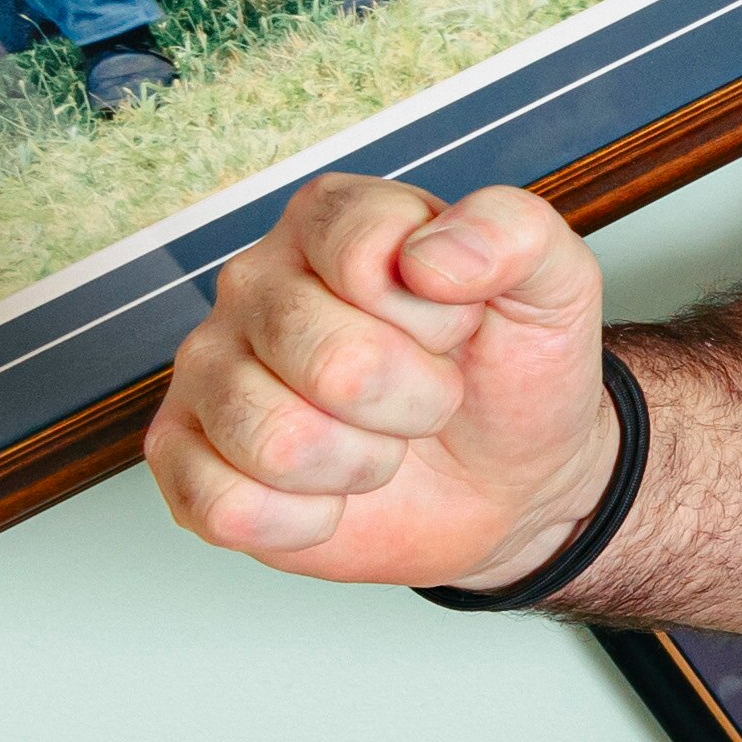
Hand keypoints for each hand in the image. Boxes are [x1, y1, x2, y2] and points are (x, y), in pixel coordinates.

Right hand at [148, 177, 623, 589]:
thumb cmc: (512, 372)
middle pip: (331, 361)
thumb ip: (514, 233)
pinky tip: (329, 494)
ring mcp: (210, 370)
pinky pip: (226, 508)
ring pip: (277, 442)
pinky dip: (304, 521)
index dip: (437, 314)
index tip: (459, 322)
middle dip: (413, 402)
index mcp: (333, 220)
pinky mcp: (184, 456)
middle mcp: (255, 283)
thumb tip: (433, 254)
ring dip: (362, 464)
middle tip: (425, 395)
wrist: (506, 478)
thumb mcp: (557, 285)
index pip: (365, 256)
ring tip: (379, 440)